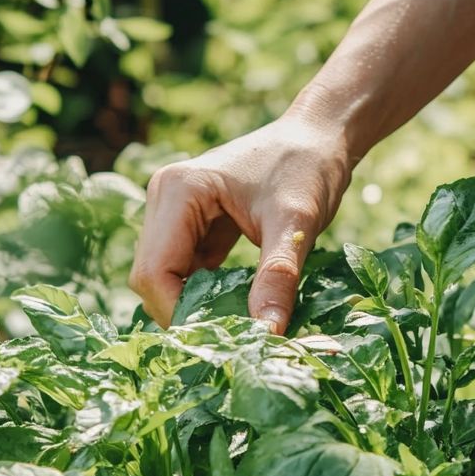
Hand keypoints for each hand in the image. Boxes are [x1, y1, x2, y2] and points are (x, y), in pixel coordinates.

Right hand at [129, 118, 351, 330]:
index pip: (153, 272)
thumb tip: (267, 334)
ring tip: (240, 326)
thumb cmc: (309, 168)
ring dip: (198, 306)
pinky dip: (209, 294)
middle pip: (153, 277)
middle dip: (188, 313)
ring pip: (167, 278)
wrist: (322, 136)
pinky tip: (241, 307)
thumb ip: (278, 276)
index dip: (179, 313)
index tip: (225, 339)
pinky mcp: (193, 224)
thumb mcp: (296, 224)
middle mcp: (164, 198)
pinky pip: (188, 270)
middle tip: (236, 338)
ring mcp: (175, 211)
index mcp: (178, 191)